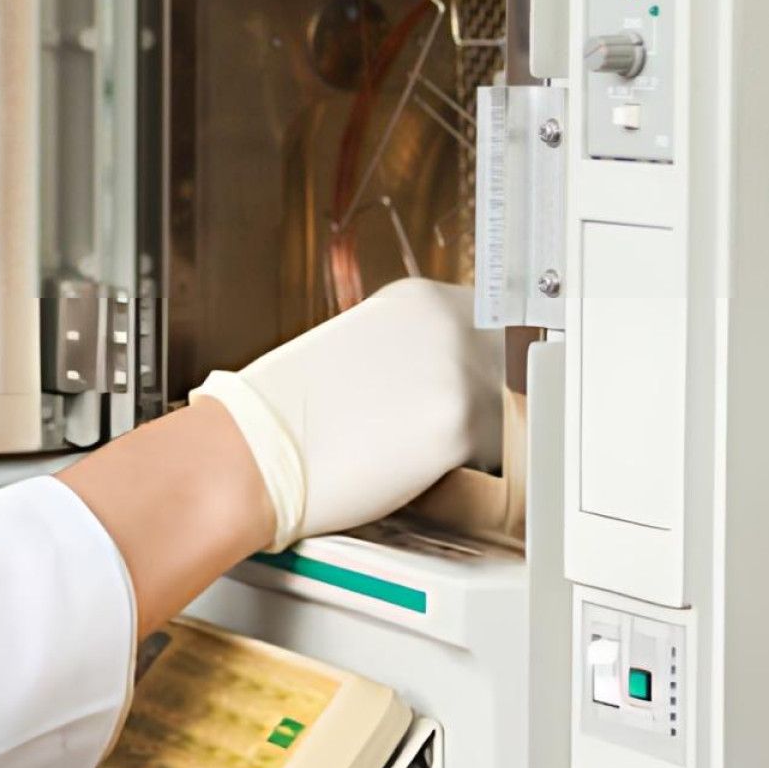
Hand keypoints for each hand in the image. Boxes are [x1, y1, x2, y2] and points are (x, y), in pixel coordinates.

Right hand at [196, 278, 500, 550]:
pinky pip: (500, 453)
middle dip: (495, 394)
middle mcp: (447, 324)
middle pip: (513, 364)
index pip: (495, 325)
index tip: (473, 385)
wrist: (255, 450)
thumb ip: (417, 350)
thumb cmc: (290, 411)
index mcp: (421, 299)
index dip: (485, 363)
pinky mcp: (461, 425)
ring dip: (487, 432)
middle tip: (450, 424)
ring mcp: (459, 372)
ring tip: (428, 447)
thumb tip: (448, 376)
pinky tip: (428, 468)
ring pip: (511, 409)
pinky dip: (474, 466)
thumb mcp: (363, 347)